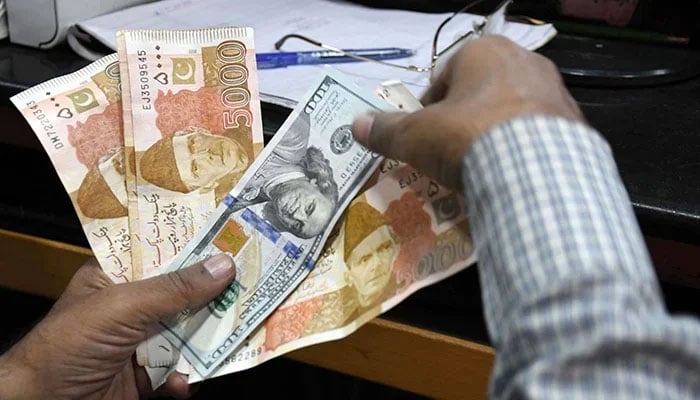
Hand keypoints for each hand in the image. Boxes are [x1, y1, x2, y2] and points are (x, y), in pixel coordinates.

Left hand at [0, 254, 235, 398]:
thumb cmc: (67, 346)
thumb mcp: (119, 307)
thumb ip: (172, 289)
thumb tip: (224, 266)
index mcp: (119, 274)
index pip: (164, 249)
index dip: (198, 243)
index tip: (236, 236)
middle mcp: (135, 304)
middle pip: (187, 291)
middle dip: (216, 292)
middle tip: (252, 284)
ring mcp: (143, 340)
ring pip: (192, 331)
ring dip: (210, 338)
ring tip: (234, 336)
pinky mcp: (149, 374)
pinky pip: (183, 369)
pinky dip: (188, 378)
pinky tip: (181, 383)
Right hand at [352, 35, 584, 190]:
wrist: (536, 172)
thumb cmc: (469, 138)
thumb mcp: (416, 137)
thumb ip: (386, 130)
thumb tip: (355, 125)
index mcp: (484, 52)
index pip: (444, 79)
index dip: (427, 111)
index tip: (423, 140)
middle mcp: (524, 62)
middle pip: (480, 96)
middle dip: (462, 124)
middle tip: (449, 157)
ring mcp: (555, 93)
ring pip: (510, 116)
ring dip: (493, 138)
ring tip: (480, 171)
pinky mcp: (575, 125)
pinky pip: (537, 138)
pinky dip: (522, 154)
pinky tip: (510, 177)